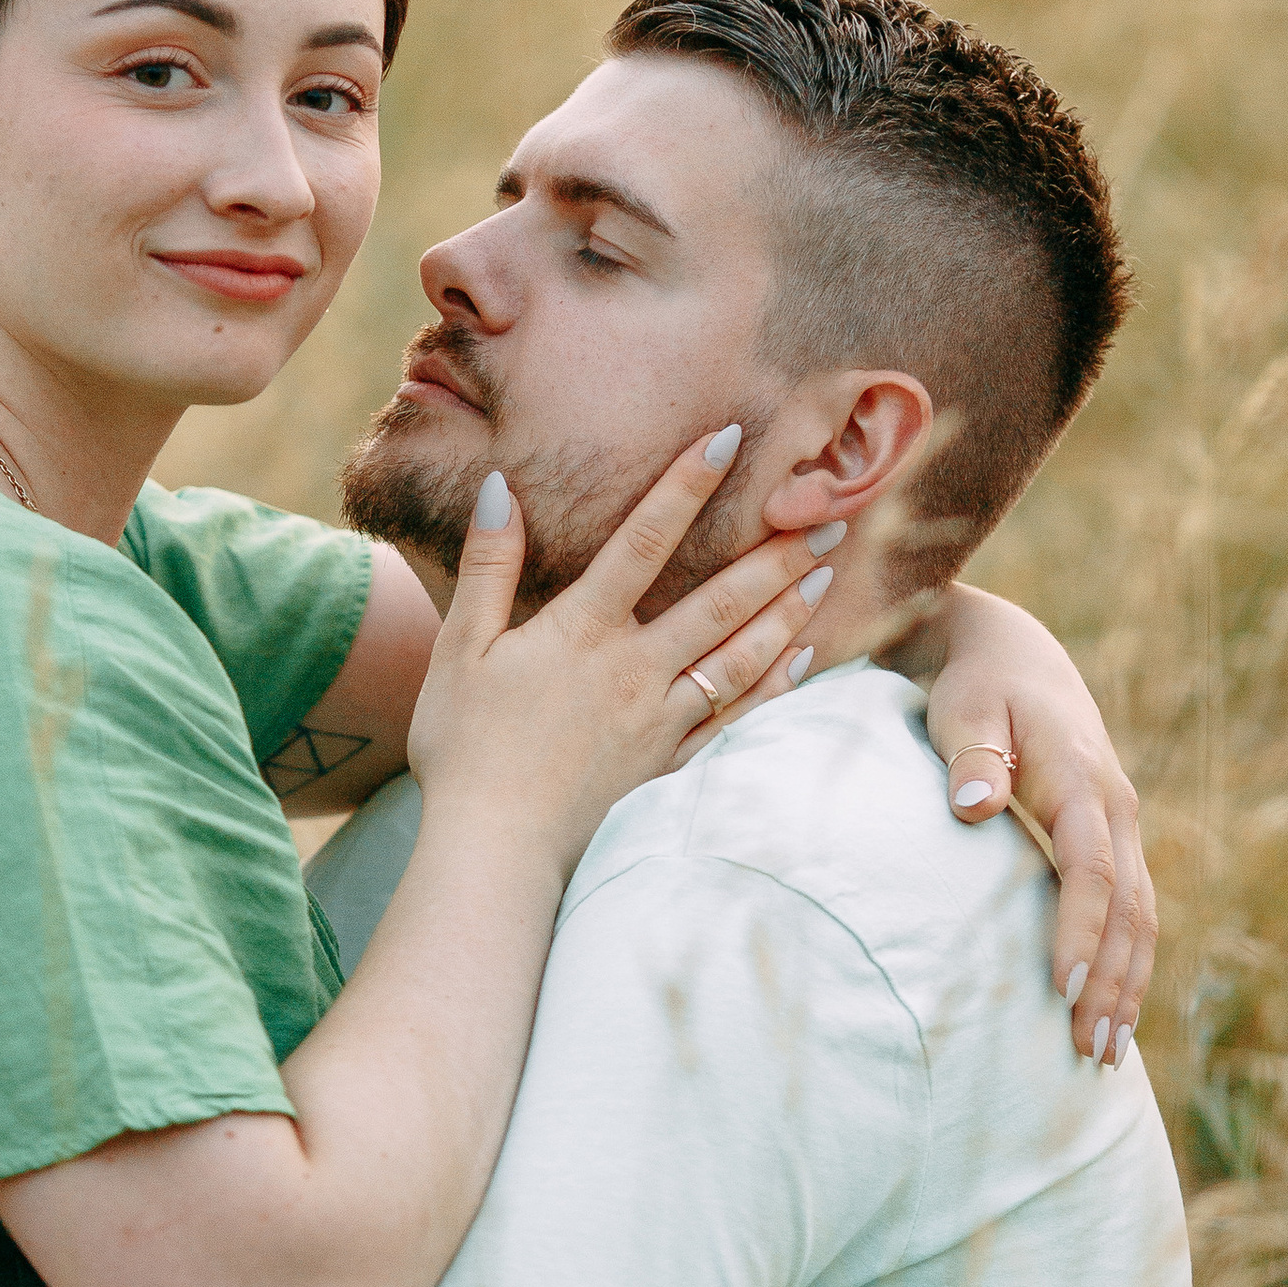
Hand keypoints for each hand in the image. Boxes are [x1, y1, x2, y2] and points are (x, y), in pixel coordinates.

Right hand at [406, 433, 841, 874]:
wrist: (495, 847)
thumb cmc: (466, 746)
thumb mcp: (459, 649)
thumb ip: (489, 568)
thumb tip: (502, 490)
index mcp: (581, 633)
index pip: (642, 541)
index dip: (684, 485)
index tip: (729, 438)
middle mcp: (634, 670)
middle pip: (717, 601)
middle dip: (772, 554)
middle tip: (827, 516)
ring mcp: (659, 722)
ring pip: (739, 658)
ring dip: (786, 613)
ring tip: (824, 575)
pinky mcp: (668, 767)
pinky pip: (733, 721)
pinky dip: (771, 688)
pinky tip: (799, 662)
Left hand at [922, 586, 1155, 1062]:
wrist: (1013, 654)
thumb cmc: (975, 686)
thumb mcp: (962, 710)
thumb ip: (968, 758)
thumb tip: (972, 807)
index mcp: (1081, 778)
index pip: (1090, 869)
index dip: (1079, 931)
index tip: (1061, 990)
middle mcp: (1116, 805)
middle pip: (1129, 909)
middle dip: (1113, 983)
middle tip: (1087, 1053)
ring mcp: (1122, 823)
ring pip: (1141, 916)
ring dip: (1128, 985)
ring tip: (1103, 1055)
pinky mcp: (1114, 837)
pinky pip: (1133, 909)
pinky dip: (1127, 962)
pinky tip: (1111, 1011)